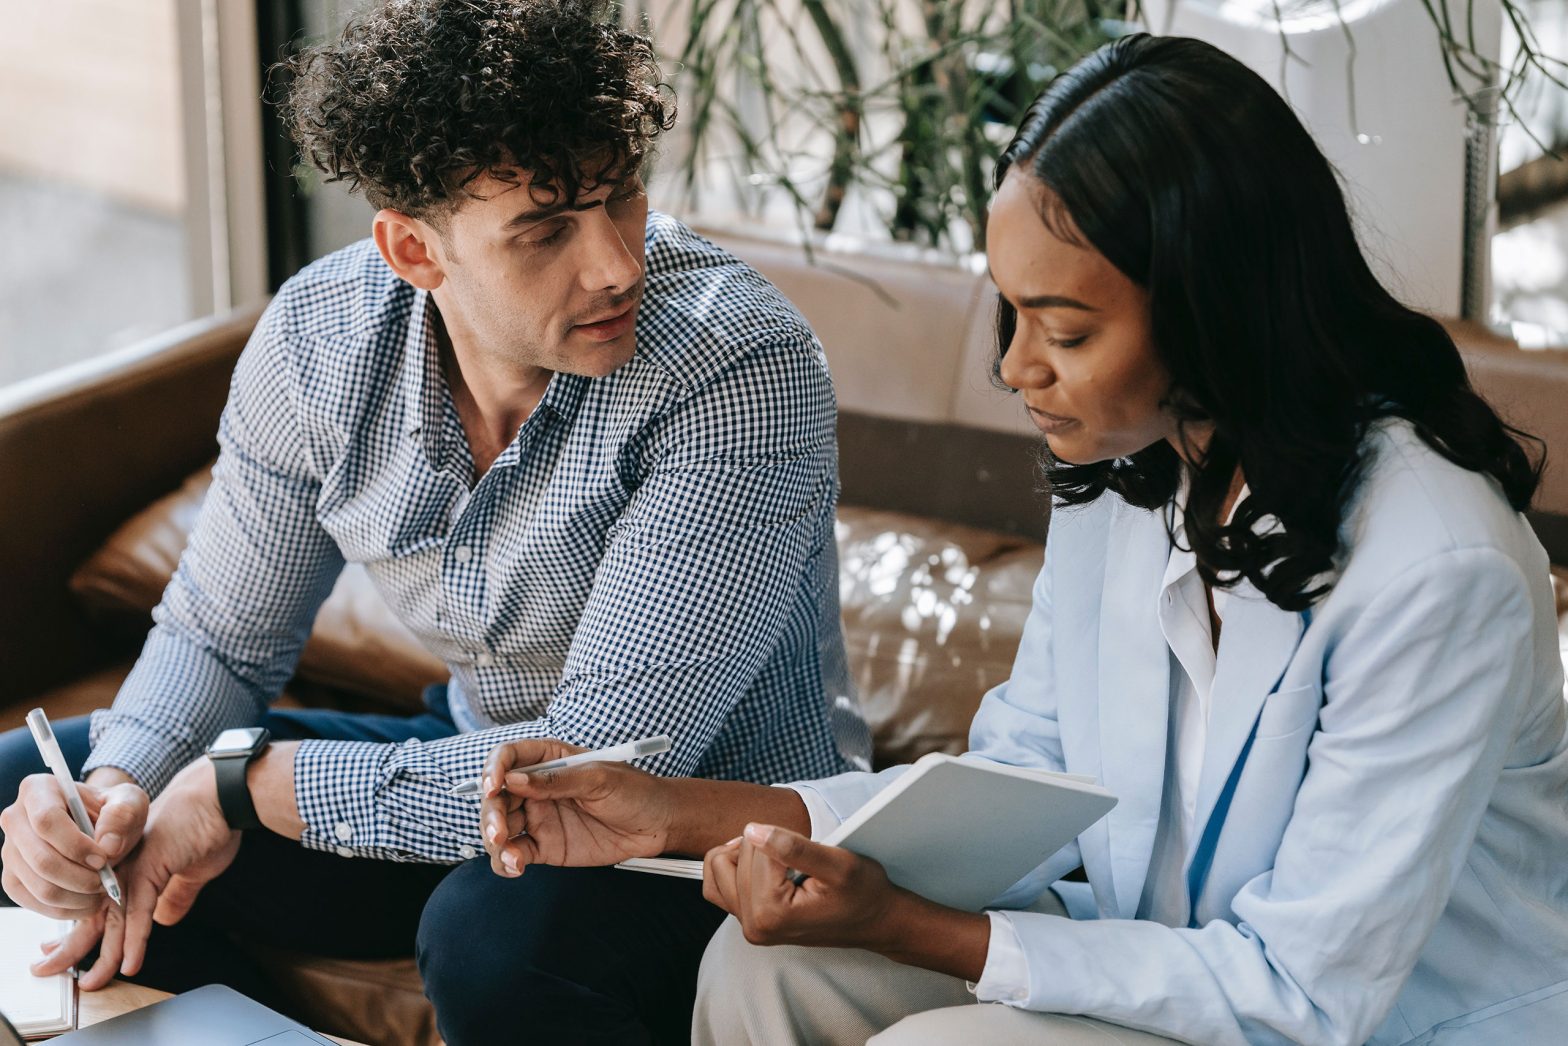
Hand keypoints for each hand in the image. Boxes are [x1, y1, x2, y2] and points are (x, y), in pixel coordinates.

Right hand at [1, 774, 146, 917]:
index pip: (47, 821)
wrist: (102, 827)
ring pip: (38, 886)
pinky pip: (32, 902)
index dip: (76, 846)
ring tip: (102, 892)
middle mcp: (15, 819)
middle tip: (106, 882)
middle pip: (40, 859)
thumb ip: (124, 815)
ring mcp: (9, 851)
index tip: (103, 859)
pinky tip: (88, 902)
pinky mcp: (12, 878)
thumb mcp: (130, 802)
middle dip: (80, 878)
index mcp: (38, 790)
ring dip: (76, 897)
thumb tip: (107, 846)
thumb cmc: (114, 810)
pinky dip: (64, 909)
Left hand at [32, 758, 240, 988]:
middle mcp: (123, 869)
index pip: (97, 907)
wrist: (220, 797)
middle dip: (69, 948)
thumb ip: (177, 895)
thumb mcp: (193, 870)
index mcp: (129, 869)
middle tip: (48, 970)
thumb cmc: (208, 825)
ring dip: (103, 955)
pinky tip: (130, 963)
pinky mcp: (151, 868)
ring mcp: (134, 868)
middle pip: (92, 915)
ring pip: (113, 920)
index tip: (55, 951)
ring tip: (92, 981)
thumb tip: (166, 919)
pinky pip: (139, 912)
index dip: (78, 932)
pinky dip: (134, 941)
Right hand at [479, 739, 677, 876]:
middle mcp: (538, 788)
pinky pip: (515, 853)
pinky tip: (515, 866)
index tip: (494, 785)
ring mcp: (540, 817)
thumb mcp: (600, 778)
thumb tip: (514, 780)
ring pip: (500, 826)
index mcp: (550, 760)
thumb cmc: (636, 790)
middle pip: (497, 796)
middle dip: (491, 813)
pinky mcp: (546, 846)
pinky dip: (507, 860)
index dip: (494, 769)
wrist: (659, 825)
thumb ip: (557, 781)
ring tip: (509, 854)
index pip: (509, 757)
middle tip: (500, 831)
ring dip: (494, 840)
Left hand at [702, 823, 905, 949]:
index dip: (784, 837)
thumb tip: (752, 830)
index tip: (810, 855)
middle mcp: (753, 925)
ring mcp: (749, 926)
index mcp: (771, 913)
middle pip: (734, 855)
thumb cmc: (863, 894)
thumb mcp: (838, 864)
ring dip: (744, 854)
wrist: (875, 920)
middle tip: (799, 861)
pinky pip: (719, 885)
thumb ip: (794, 847)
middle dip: (765, 846)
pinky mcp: (750, 921)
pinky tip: (759, 866)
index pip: (755, 846)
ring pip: (719, 867)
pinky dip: (733, 868)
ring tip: (777, 859)